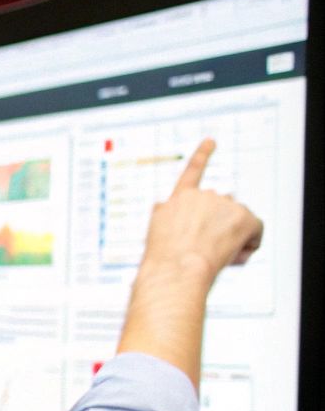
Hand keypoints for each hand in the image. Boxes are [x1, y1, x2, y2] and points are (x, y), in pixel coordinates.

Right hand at [139, 139, 263, 286]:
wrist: (176, 269)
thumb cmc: (163, 258)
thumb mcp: (154, 230)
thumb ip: (165, 214)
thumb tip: (165, 206)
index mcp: (179, 199)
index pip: (193, 172)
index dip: (203, 155)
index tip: (211, 141)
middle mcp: (203, 195)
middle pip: (221, 210)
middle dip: (218, 227)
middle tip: (204, 249)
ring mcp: (224, 204)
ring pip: (237, 222)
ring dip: (231, 237)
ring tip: (212, 255)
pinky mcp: (243, 216)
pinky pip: (255, 232)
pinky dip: (249, 244)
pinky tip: (234, 255)